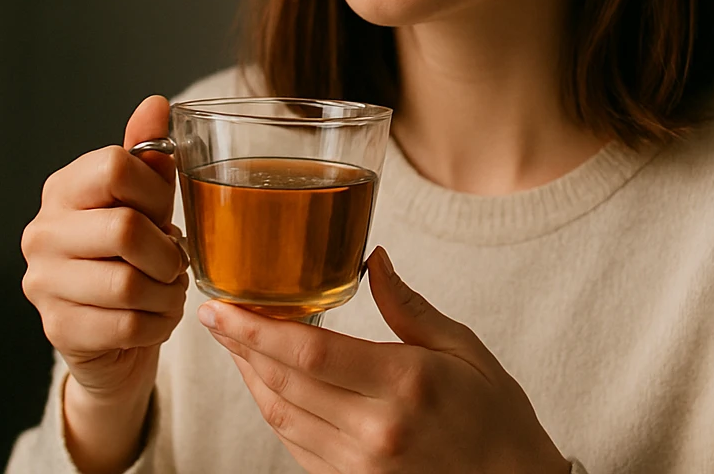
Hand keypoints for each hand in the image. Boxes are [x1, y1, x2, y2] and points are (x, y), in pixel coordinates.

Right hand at [20, 96, 188, 470]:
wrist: (111, 334)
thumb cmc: (132, 256)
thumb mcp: (144, 200)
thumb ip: (148, 154)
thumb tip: (156, 104)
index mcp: (63, 189)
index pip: (115, 167)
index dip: (156, 192)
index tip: (163, 212)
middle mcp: (42, 233)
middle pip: (125, 229)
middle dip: (168, 252)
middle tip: (174, 262)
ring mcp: (43, 283)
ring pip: (128, 284)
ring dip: (166, 292)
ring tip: (167, 290)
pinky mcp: (57, 330)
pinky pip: (126, 325)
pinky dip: (157, 323)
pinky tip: (155, 317)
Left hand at [198, 246, 569, 473]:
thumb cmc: (497, 417)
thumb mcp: (464, 349)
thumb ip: (409, 307)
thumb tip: (373, 260)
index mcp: (403, 385)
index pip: (308, 354)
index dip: (255, 330)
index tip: (223, 306)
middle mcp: (374, 430)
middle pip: (283, 385)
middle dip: (241, 347)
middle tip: (215, 314)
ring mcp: (360, 466)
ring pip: (282, 419)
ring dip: (251, 379)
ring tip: (234, 344)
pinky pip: (297, 447)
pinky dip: (276, 413)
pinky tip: (268, 385)